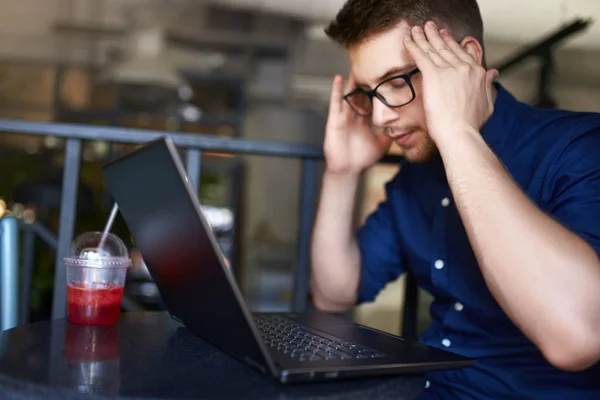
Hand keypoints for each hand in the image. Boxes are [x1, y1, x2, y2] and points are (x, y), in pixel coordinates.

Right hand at [324, 74, 391, 174]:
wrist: (348, 170)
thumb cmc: (362, 159)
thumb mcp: (382, 144)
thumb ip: (391, 134)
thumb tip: (404, 126)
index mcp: (365, 121)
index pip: (373, 101)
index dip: (378, 90)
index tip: (386, 78)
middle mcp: (355, 116)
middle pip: (361, 94)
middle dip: (367, 81)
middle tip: (374, 65)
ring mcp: (344, 116)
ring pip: (349, 95)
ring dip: (353, 81)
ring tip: (358, 65)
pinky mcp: (335, 120)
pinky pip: (335, 102)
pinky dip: (336, 90)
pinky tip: (338, 78)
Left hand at [403, 21, 497, 143]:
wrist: (459, 133)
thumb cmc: (471, 125)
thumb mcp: (487, 103)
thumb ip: (488, 86)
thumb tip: (493, 73)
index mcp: (477, 73)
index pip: (463, 54)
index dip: (453, 44)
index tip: (446, 37)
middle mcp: (464, 68)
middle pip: (447, 48)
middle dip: (436, 36)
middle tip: (430, 27)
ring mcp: (449, 70)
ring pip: (433, 49)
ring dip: (423, 37)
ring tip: (416, 30)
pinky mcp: (433, 75)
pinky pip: (421, 56)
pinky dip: (413, 46)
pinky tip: (407, 40)